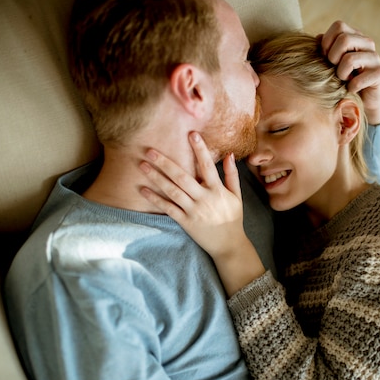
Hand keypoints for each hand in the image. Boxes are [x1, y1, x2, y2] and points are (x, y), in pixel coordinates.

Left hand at [139, 132, 243, 257]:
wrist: (228, 245)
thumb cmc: (233, 218)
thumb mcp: (236, 196)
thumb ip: (231, 175)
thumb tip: (230, 154)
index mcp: (217, 190)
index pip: (207, 166)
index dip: (200, 150)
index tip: (192, 134)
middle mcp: (204, 199)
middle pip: (182, 177)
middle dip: (165, 162)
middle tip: (150, 150)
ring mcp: (193, 211)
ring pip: (172, 191)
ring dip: (156, 177)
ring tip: (142, 165)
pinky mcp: (185, 222)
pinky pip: (168, 208)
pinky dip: (155, 199)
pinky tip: (143, 190)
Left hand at [319, 20, 379, 124]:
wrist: (360, 101)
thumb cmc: (342, 79)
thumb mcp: (330, 63)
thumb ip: (324, 49)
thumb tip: (317, 38)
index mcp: (354, 36)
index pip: (339, 25)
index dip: (326, 42)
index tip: (325, 57)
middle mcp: (367, 43)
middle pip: (344, 39)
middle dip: (332, 58)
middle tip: (334, 70)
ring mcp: (375, 57)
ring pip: (349, 59)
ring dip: (341, 74)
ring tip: (343, 80)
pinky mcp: (379, 73)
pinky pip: (357, 80)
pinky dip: (350, 88)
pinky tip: (352, 90)